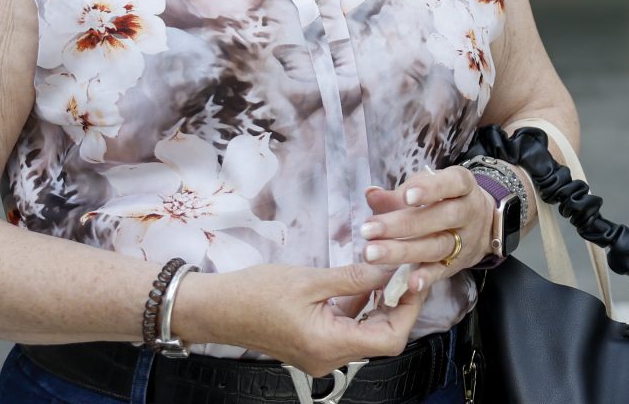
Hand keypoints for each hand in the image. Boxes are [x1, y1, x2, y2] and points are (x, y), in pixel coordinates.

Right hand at [176, 263, 429, 378]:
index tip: (414, 280)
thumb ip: (355, 278)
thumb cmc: (255, 293)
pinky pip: (347, 330)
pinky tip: (362, 284)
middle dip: (398, 305)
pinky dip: (359, 309)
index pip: (390, 339)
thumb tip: (391, 270)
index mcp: (329, 345)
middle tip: (405, 272)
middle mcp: (328, 358)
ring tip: (388, 273)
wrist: (215, 309)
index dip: (409, 310)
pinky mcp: (312, 345)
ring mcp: (320, 354)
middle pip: (381, 338)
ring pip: (366, 333)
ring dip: (380, 306)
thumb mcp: (311, 279)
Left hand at [359, 167, 494, 301]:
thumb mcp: (427, 188)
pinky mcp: (457, 264)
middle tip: (368, 230)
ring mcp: (465, 240)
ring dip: (404, 251)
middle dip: (404, 224)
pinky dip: (427, 278)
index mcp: (462, 186)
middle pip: (442, 217)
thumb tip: (371, 194)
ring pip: (438, 246)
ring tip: (372, 254)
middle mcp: (468, 212)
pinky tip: (409, 283)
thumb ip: (398, 193)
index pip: (453, 184)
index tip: (406, 196)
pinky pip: (442, 272)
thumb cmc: (445, 200)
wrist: (481, 225)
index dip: (432, 189)